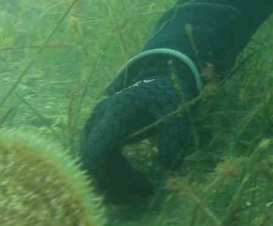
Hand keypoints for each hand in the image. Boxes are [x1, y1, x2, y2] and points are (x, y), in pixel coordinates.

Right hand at [79, 75, 195, 203]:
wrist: (160, 81)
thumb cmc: (169, 95)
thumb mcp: (179, 112)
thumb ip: (174, 137)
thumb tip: (165, 167)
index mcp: (116, 110)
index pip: (95, 149)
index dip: (105, 175)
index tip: (131, 189)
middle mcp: (100, 118)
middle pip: (94, 161)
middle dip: (116, 183)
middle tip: (146, 192)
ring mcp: (96, 126)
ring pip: (95, 163)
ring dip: (116, 182)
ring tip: (146, 189)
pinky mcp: (99, 134)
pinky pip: (100, 161)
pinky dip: (115, 175)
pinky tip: (138, 182)